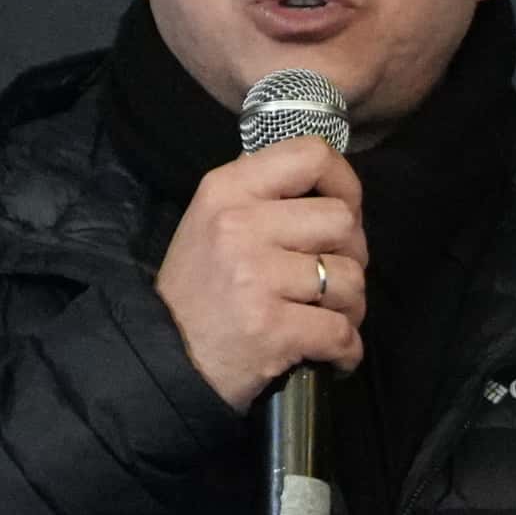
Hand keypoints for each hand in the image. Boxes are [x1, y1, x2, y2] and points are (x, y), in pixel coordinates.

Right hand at [159, 137, 366, 405]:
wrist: (162, 358)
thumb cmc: (197, 289)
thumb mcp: (211, 220)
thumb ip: (261, 194)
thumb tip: (324, 177)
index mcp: (227, 189)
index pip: (311, 156)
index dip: (346, 183)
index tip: (347, 209)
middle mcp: (240, 225)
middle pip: (342, 221)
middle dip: (353, 254)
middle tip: (333, 277)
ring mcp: (256, 277)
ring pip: (349, 278)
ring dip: (351, 306)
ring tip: (329, 318)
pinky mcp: (271, 327)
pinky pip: (341, 331)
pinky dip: (347, 349)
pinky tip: (334, 354)